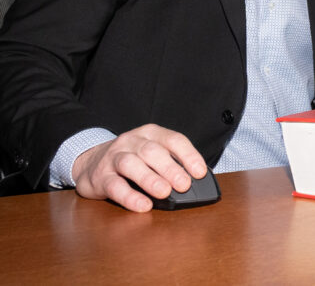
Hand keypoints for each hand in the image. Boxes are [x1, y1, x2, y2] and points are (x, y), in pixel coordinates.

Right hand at [71, 124, 206, 212]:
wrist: (89, 163)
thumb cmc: (130, 159)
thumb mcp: (151, 153)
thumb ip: (170, 162)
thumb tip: (194, 181)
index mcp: (150, 134)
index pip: (173, 139)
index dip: (189, 155)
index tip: (200, 172)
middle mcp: (131, 142)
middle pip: (152, 152)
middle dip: (170, 168)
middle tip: (184, 185)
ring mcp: (113, 158)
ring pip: (131, 164)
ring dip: (150, 179)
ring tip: (164, 192)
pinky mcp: (99, 177)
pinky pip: (114, 186)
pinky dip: (130, 197)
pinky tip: (143, 205)